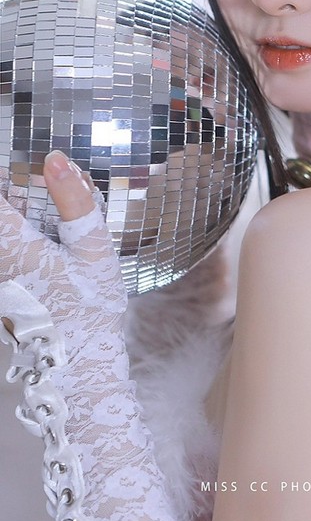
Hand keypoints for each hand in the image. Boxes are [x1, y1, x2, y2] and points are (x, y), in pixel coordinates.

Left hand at [0, 151, 126, 367]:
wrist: (81, 361)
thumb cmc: (90, 305)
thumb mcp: (93, 247)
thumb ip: (75, 199)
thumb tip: (55, 159)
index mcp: (12, 243)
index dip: (5, 178)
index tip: (17, 171)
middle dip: (11, 197)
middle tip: (27, 190)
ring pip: (1, 236)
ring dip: (14, 220)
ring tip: (42, 223)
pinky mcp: (1, 293)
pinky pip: (4, 255)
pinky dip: (17, 243)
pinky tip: (42, 248)